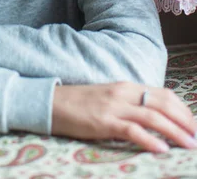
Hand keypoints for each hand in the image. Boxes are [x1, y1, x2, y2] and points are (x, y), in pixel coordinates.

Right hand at [52, 82, 196, 152]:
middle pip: (163, 103)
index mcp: (126, 86)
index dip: (183, 110)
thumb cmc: (81, 103)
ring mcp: (113, 107)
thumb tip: (155, 117)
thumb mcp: (109, 98)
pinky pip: (131, 130)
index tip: (194, 125)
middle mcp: (123, 93)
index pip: (163, 94)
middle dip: (185, 121)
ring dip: (175, 132)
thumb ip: (130, 103)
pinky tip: (162, 149)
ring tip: (190, 145)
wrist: (52, 102)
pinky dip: (149, 139)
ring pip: (152, 116)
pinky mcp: (103, 122)